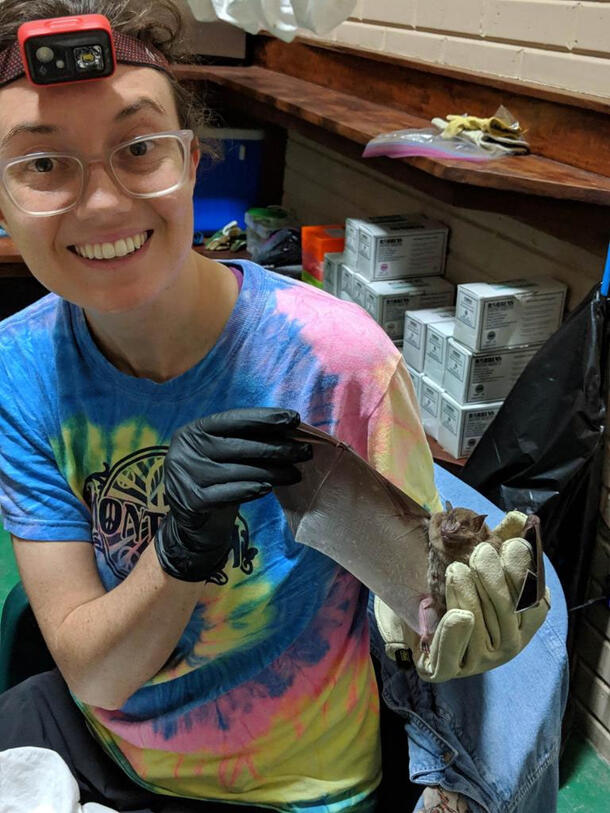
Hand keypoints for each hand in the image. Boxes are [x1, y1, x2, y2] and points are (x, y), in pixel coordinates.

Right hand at [154, 408, 311, 581]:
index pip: (233, 419)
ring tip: (295, 473)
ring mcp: (187, 476)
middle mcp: (186, 450)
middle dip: (277, 448)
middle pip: (240, 446)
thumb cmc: (215, 480)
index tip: (294, 419)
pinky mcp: (193, 500)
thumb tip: (289, 430)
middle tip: (305, 451)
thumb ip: (246, 441)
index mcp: (194, 431)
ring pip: (240, 471)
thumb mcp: (222, 454)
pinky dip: (253, 490)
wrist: (190, 522)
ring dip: (273, 472)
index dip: (265, 418)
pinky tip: (269, 489)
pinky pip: (231, 493)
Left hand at [374, 512, 550, 681]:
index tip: (511, 545)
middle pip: (507, 614)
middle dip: (494, 579)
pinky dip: (455, 636)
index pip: (534, 602)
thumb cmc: (451, 584)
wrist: (410, 610)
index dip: (525, 575)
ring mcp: (477, 661)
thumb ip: (500, 539)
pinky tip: (459, 616)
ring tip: (455, 570)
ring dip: (468, 596)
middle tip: (479, 552)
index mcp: (520, 622)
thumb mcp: (476, 560)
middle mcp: (506, 647)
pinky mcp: (444, 671)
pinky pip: (452, 656)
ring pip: (480, 629)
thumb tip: (520, 519)